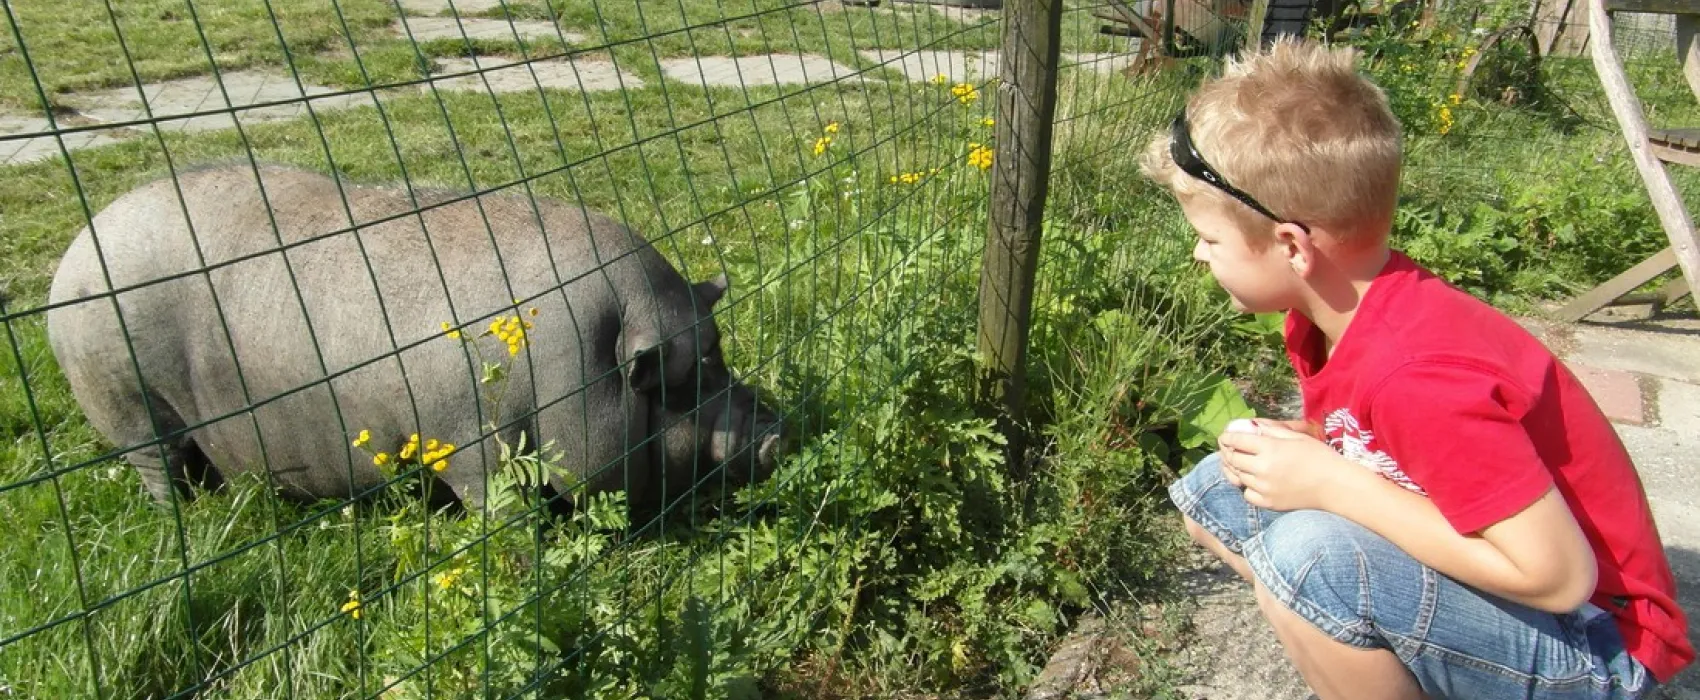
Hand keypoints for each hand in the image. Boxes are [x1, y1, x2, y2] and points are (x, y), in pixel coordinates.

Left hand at [1217, 422, 1359, 512]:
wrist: (1336, 486)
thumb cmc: (1319, 457)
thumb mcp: (1296, 437)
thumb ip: (1270, 431)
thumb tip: (1250, 425)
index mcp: (1270, 449)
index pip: (1236, 441)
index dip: (1227, 437)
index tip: (1225, 436)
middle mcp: (1263, 469)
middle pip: (1233, 459)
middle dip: (1230, 452)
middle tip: (1234, 449)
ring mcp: (1264, 488)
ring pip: (1238, 476)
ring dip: (1239, 469)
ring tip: (1246, 464)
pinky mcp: (1268, 503)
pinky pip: (1247, 494)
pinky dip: (1248, 487)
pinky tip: (1258, 482)